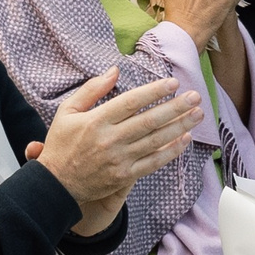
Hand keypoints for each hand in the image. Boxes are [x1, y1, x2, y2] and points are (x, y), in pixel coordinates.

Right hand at [28, 68, 204, 234]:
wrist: (56, 184)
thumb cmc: (61, 144)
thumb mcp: (67, 111)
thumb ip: (91, 89)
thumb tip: (114, 70)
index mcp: (97, 120)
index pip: (132, 102)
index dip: (154, 91)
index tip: (173, 83)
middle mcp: (111, 139)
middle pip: (150, 120)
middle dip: (176, 107)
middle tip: (195, 96)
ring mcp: (120, 159)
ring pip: (156, 140)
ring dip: (180, 126)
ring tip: (198, 115)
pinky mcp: (125, 176)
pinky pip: (153, 162)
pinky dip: (171, 151)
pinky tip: (184, 140)